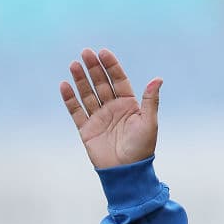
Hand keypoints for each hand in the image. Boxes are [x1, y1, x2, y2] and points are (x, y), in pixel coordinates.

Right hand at [59, 48, 161, 168]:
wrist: (126, 171)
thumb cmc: (142, 148)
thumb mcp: (149, 122)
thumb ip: (150, 100)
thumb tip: (158, 79)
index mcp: (129, 105)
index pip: (119, 80)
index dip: (111, 66)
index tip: (103, 52)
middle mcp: (113, 108)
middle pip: (101, 83)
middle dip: (94, 68)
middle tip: (86, 52)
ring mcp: (99, 117)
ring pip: (87, 94)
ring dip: (81, 79)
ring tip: (74, 64)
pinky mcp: (86, 128)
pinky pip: (76, 110)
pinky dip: (70, 98)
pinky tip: (65, 84)